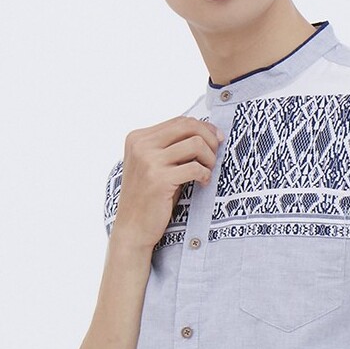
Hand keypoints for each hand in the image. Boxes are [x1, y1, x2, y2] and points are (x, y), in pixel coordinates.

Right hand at [111, 117, 222, 250]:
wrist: (132, 227)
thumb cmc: (150, 197)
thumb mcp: (155, 165)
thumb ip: (172, 147)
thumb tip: (206, 131)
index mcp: (138, 137)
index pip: (179, 121)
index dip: (203, 128)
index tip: (216, 139)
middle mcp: (141, 145)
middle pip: (188, 126)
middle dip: (209, 139)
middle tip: (215, 155)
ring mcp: (148, 161)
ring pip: (195, 143)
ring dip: (209, 158)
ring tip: (207, 171)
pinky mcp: (159, 179)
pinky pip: (195, 167)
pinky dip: (205, 174)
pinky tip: (203, 182)